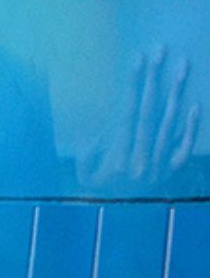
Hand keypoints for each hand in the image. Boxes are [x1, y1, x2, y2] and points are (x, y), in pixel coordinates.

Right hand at [78, 45, 200, 188]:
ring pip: (170, 124)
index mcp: (118, 158)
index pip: (128, 113)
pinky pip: (183, 147)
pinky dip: (190, 127)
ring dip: (176, 93)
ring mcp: (159, 165)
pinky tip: (193, 105)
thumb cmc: (97, 194)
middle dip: (154, 79)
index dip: (133, 85)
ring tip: (182, 66)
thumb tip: (98, 136)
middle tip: (160, 50)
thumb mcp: (84, 177)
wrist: (118, 227)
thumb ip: (88, 155)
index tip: (138, 59)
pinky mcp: (170, 171)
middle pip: (150, 112)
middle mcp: (141, 159)